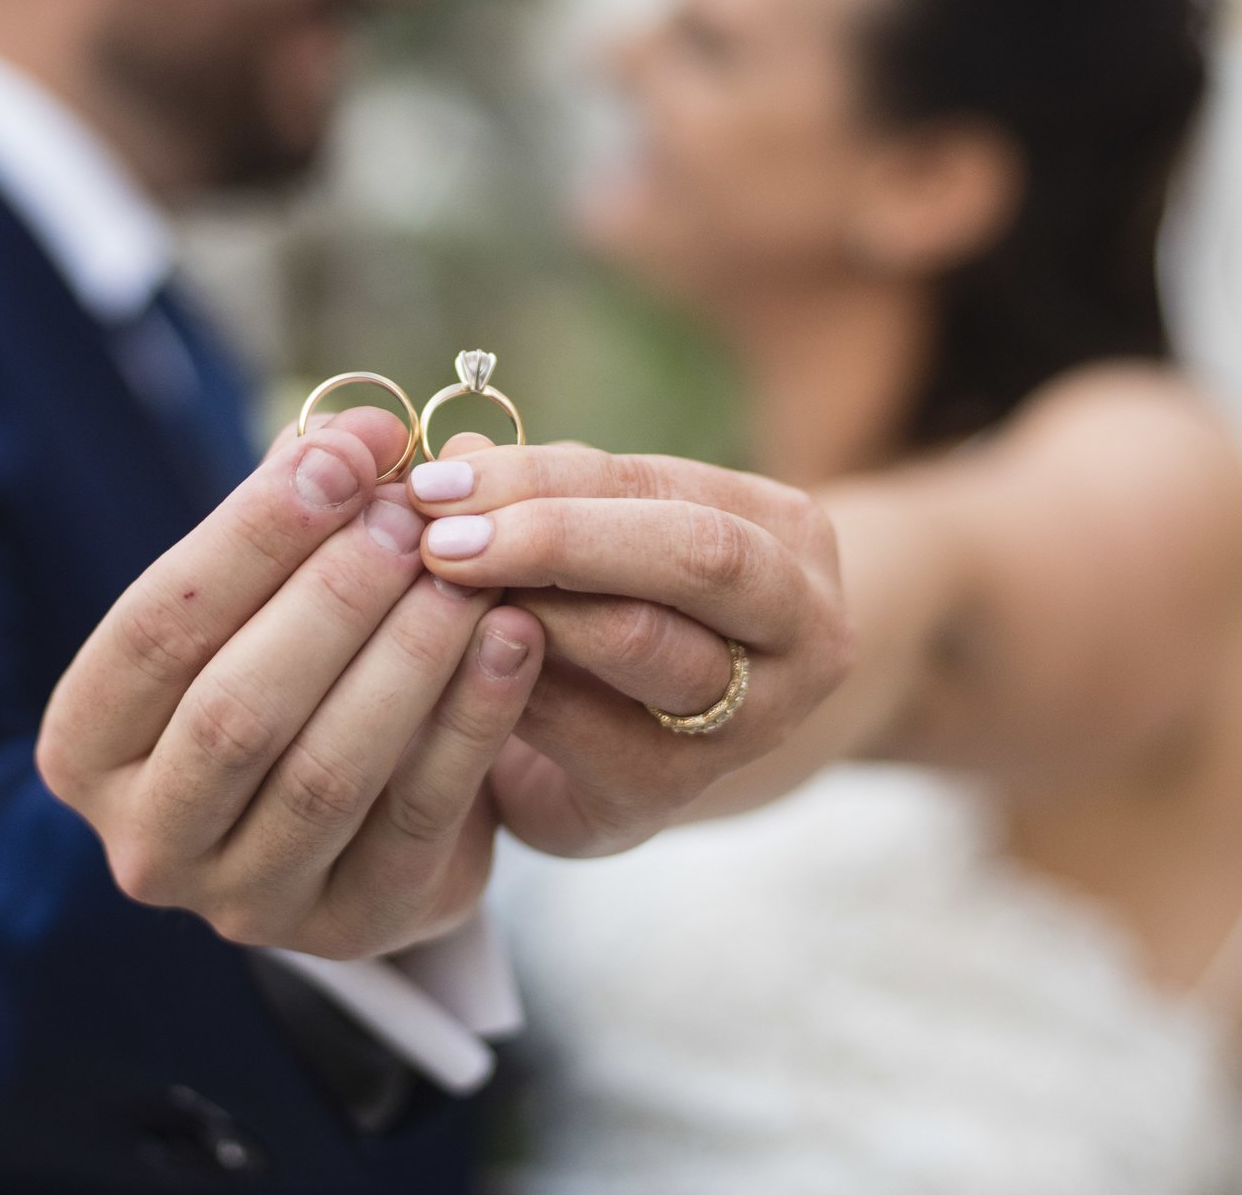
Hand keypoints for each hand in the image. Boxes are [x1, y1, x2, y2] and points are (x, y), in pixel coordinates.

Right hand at [37, 408, 543, 959]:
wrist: (351, 819)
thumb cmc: (285, 672)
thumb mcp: (261, 598)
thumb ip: (294, 512)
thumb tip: (364, 431)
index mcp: (87, 746)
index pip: (155, 628)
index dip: (252, 534)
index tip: (345, 454)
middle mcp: (148, 840)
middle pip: (235, 710)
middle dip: (331, 598)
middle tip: (411, 516)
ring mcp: (247, 900)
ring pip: (327, 771)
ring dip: (407, 657)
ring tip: (468, 570)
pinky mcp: (355, 927)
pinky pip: (421, 815)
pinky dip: (473, 719)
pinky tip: (516, 637)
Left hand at [405, 437, 850, 855]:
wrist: (653, 757)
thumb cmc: (622, 614)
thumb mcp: (604, 539)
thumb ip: (548, 493)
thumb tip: (454, 447)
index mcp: (789, 539)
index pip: (660, 484)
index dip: (542, 477)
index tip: (440, 475)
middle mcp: (801, 629)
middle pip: (694, 554)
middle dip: (553, 535)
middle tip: (440, 538)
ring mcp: (753, 722)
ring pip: (643, 640)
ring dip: (529, 606)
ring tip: (442, 591)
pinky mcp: (675, 794)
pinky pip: (587, 732)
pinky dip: (511, 686)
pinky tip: (452, 663)